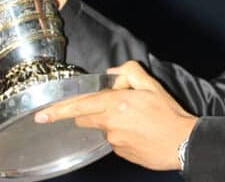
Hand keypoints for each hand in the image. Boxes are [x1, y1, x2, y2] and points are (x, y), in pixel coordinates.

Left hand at [34, 60, 197, 170]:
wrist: (183, 144)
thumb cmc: (170, 115)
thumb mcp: (153, 86)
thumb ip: (130, 72)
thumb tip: (114, 72)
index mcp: (116, 104)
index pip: (80, 106)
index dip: (58, 110)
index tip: (41, 115)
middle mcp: (111, 124)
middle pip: (86, 117)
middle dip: (91, 111)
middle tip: (116, 105)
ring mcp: (114, 141)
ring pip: (102, 129)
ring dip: (111, 122)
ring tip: (137, 120)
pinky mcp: (121, 154)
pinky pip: (113, 141)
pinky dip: (121, 135)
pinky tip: (139, 132)